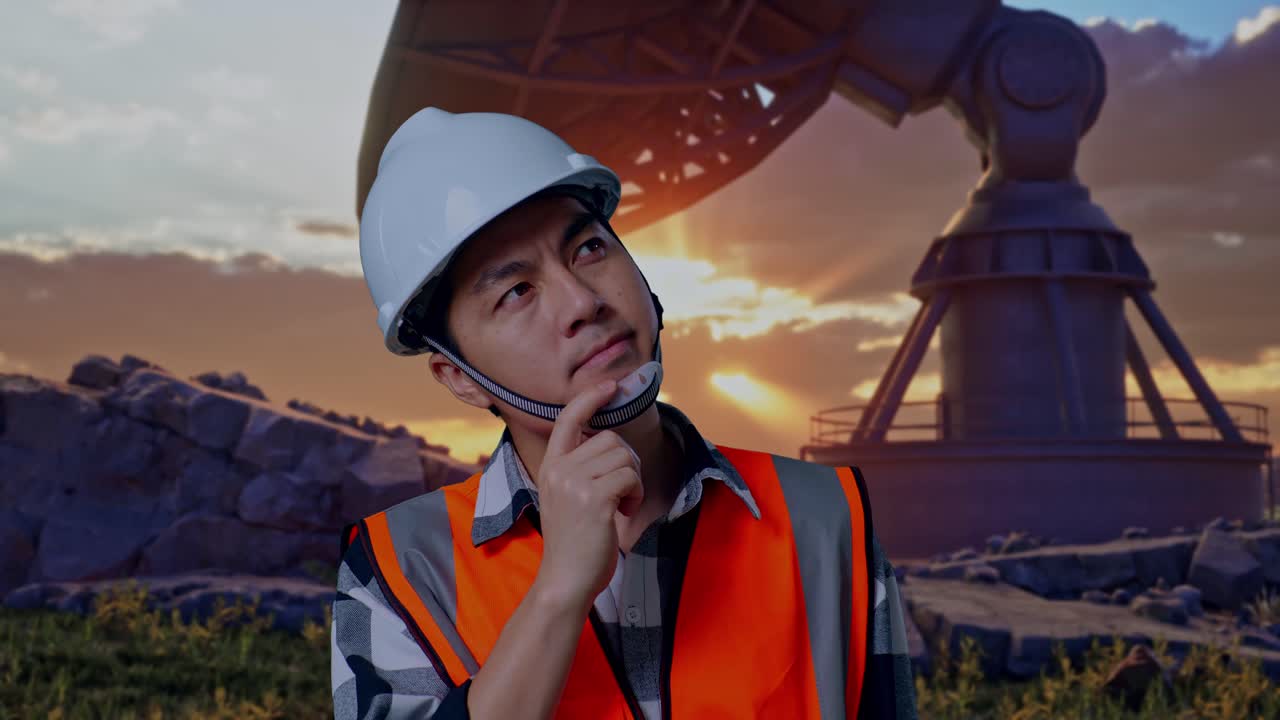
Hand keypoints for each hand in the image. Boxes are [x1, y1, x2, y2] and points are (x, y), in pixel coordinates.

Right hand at [533, 379, 644, 609]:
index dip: (590, 399)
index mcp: (550, 467)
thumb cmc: (573, 543)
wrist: (565, 580)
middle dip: (626, 463)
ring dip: (633, 480)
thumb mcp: (566, 498)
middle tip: (621, 493)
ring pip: (624, 457)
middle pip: (610, 439)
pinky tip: (625, 513)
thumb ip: (579, 469)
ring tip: (622, 505)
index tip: (610, 386)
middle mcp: (559, 469)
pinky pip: (631, 477)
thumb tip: (608, 442)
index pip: (568, 420)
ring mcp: (575, 483)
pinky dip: (636, 494)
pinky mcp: (595, 499)